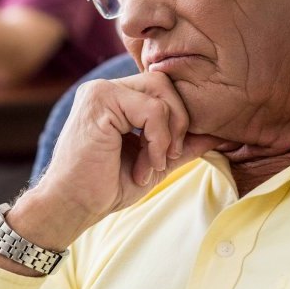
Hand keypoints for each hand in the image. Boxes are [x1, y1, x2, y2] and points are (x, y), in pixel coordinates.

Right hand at [18, 72, 224, 247]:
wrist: (71, 206)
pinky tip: (145, 166)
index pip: (161, 89)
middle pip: (164, 83)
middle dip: (178, 120)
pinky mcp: (100, 102)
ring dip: (167, 134)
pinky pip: (152, 111)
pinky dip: (157, 141)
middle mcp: (104, 89)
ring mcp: (100, 92)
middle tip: (168, 156)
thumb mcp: (153, 162)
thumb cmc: (104, 187)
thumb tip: (218, 135)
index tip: (171, 154)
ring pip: (161, 93)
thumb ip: (180, 144)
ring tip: (154, 164)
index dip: (177, 118)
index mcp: (114, 99)